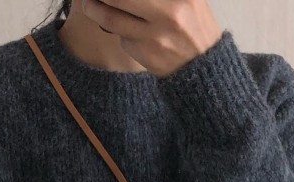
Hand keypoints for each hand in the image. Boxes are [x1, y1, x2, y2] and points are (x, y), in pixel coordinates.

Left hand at [81, 0, 222, 77]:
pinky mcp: (146, 54)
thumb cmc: (192, 23)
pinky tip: (125, 28)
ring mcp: (156, 35)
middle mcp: (169, 12)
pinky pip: (122, 37)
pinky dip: (119, 31)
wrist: (204, 65)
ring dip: (94, 8)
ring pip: (111, 17)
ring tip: (90, 4)